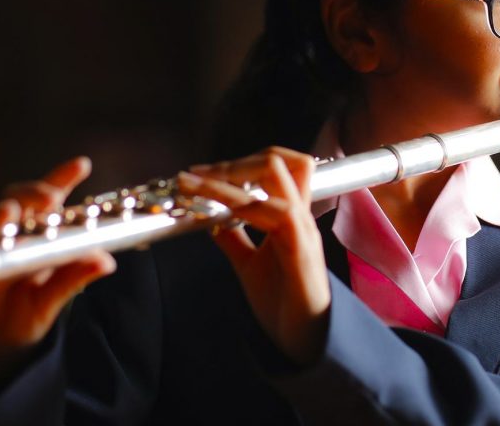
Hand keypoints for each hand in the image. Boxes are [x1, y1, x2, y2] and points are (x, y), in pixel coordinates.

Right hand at [0, 157, 114, 381]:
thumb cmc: (19, 322)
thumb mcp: (47, 304)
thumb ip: (72, 279)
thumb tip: (108, 261)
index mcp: (38, 237)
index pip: (51, 200)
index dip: (63, 177)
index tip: (82, 164)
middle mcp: (11, 233)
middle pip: (19, 198)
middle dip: (33, 192)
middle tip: (46, 198)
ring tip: (7, 216)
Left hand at [178, 148, 329, 365]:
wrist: (305, 339)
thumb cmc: (282, 300)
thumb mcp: (249, 264)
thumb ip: (234, 239)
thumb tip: (209, 220)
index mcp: (289, 214)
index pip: (275, 166)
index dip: (238, 162)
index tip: (197, 173)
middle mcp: (298, 213)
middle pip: (279, 159)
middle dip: (233, 162)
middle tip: (195, 174)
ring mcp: (302, 227)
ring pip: (274, 177)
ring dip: (229, 177)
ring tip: (194, 184)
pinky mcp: (301, 248)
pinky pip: (276, 212)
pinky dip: (242, 204)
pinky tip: (215, 210)